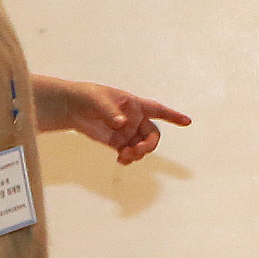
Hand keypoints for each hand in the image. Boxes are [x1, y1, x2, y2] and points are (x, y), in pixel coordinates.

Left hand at [39, 79, 193, 164]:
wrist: (71, 107)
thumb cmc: (86, 96)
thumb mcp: (97, 100)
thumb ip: (110, 112)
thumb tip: (122, 124)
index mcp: (135, 105)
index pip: (158, 110)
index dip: (173, 116)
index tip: (187, 122)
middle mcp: (135, 119)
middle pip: (152, 135)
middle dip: (149, 145)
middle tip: (136, 151)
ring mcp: (127, 132)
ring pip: (142, 147)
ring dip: (137, 154)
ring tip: (123, 156)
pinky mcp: (117, 143)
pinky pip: (130, 154)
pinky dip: (128, 159)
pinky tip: (120, 160)